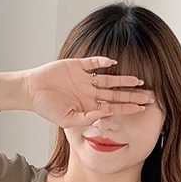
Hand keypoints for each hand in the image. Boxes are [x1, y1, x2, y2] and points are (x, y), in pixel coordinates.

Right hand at [21, 56, 150, 129]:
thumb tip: (105, 116)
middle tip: (149, 96)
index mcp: (88, 106)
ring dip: (123, 80)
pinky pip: (93, 63)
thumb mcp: (67, 119)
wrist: (31, 91)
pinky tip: (113, 63)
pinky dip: (102, 62)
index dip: (127, 108)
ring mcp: (84, 79)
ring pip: (109, 79)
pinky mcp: (77, 66)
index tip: (142, 109)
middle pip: (115, 94)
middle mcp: (89, 93)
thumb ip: (86, 118)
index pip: (113, 108)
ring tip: (139, 80)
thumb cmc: (46, 108)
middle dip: (131, 95)